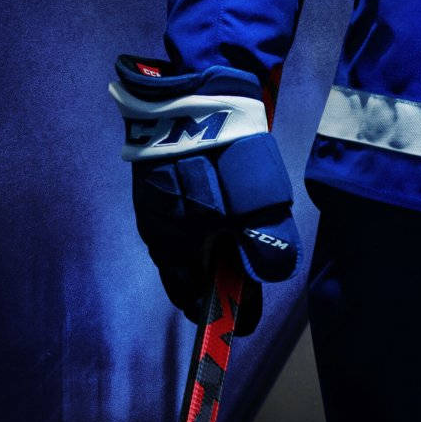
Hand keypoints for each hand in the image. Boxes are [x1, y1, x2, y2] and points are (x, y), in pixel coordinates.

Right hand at [111, 56, 300, 335]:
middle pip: (181, 277)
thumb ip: (265, 243)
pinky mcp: (152, 183)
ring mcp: (151, 208)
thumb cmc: (225, 156)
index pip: (196, 298)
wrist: (193, 97)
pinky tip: (209, 224)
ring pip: (175, 250)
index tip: (240, 324)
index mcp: (178, 247)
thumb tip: (269, 275)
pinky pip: (172, 223)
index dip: (222, 312)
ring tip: (224, 262)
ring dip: (197, 261)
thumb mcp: (258, 203)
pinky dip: (192, 233)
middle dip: (206, 290)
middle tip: (233, 295)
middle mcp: (157, 234)